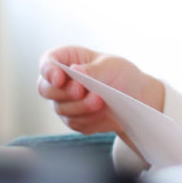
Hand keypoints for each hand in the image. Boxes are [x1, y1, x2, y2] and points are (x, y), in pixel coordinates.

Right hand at [33, 45, 162, 136]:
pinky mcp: (74, 119)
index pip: (47, 63)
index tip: (59, 78)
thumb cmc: (120, 75)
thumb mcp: (111, 65)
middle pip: (46, 89)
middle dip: (64, 92)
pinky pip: (74, 122)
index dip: (48, 70)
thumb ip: (92, 70)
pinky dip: (88, 118)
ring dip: (80, 106)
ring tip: (100, 101)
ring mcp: (65, 102)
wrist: (135, 99)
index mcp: (67, 59)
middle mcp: (61, 82)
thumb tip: (75, 71)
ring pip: (60, 108)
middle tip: (81, 91)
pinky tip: (102, 113)